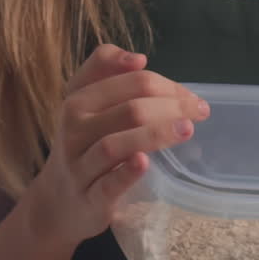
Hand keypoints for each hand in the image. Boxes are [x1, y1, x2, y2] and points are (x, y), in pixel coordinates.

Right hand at [28, 44, 209, 251]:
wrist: (58, 201)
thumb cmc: (83, 144)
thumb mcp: (85, 102)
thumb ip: (104, 70)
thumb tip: (139, 58)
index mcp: (78, 100)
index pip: (130, 82)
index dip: (166, 85)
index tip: (191, 97)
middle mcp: (74, 129)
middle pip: (129, 110)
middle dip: (170, 107)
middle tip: (200, 112)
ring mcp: (79, 166)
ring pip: (115, 145)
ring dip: (155, 135)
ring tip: (187, 129)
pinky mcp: (88, 199)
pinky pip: (107, 185)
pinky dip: (126, 173)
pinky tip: (146, 162)